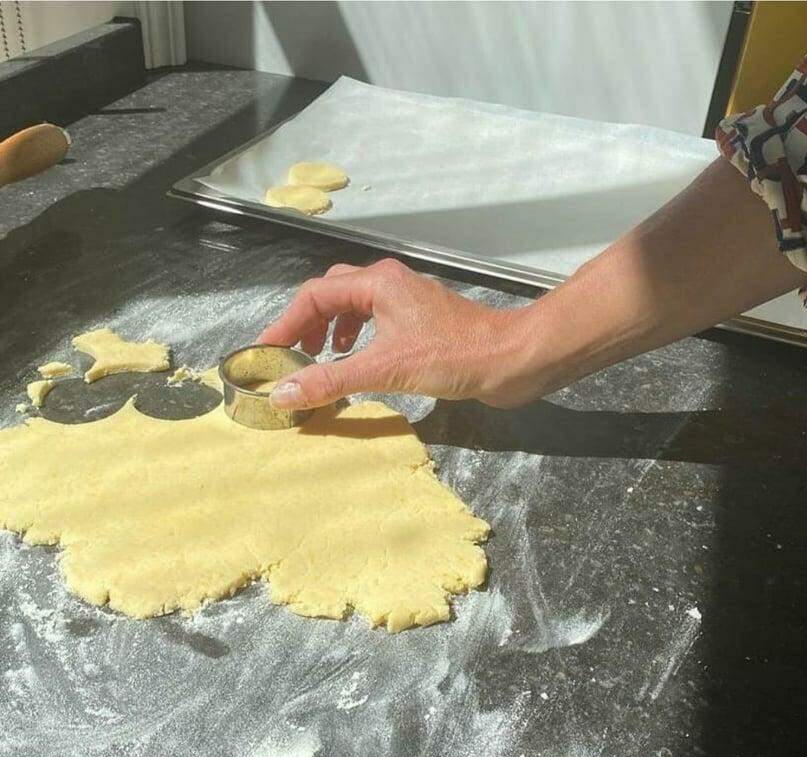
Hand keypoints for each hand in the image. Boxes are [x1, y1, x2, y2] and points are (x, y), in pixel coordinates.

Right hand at [257, 258, 535, 409]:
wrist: (512, 358)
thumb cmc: (454, 356)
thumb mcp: (385, 369)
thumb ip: (332, 380)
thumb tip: (283, 393)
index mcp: (377, 283)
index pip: (314, 295)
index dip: (284, 324)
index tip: (265, 352)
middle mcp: (389, 283)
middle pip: (332, 295)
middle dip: (306, 325)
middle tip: (291, 357)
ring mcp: (406, 301)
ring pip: (354, 307)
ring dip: (331, 331)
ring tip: (319, 360)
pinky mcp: (420, 321)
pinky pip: (374, 322)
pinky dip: (357, 339)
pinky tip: (357, 361)